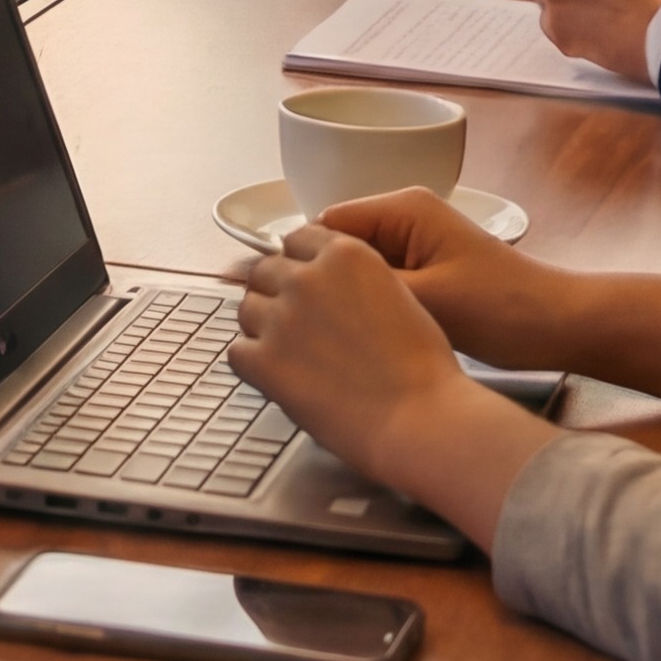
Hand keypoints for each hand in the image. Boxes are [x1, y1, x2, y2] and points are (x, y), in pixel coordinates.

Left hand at [228, 226, 488, 487]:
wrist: (422, 419)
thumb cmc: (421, 369)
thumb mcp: (397, 294)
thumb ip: (353, 279)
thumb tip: (325, 282)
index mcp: (345, 254)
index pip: (296, 240)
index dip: (300, 266)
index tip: (306, 286)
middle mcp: (306, 278)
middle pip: (265, 273)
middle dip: (279, 296)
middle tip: (301, 328)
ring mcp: (281, 318)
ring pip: (247, 310)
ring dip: (264, 329)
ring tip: (296, 358)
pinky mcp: (264, 360)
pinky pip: (238, 352)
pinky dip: (254, 366)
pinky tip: (283, 379)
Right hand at [301, 186, 582, 372]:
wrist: (563, 326)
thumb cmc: (503, 310)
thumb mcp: (428, 300)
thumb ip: (365, 289)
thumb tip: (309, 288)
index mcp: (403, 209)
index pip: (325, 224)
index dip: (303, 263)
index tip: (289, 303)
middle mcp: (405, 215)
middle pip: (338, 243)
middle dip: (325, 279)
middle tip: (309, 323)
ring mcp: (417, 239)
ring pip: (358, 264)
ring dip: (350, 293)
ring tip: (335, 329)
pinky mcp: (428, 265)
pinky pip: (382, 277)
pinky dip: (373, 301)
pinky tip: (368, 331)